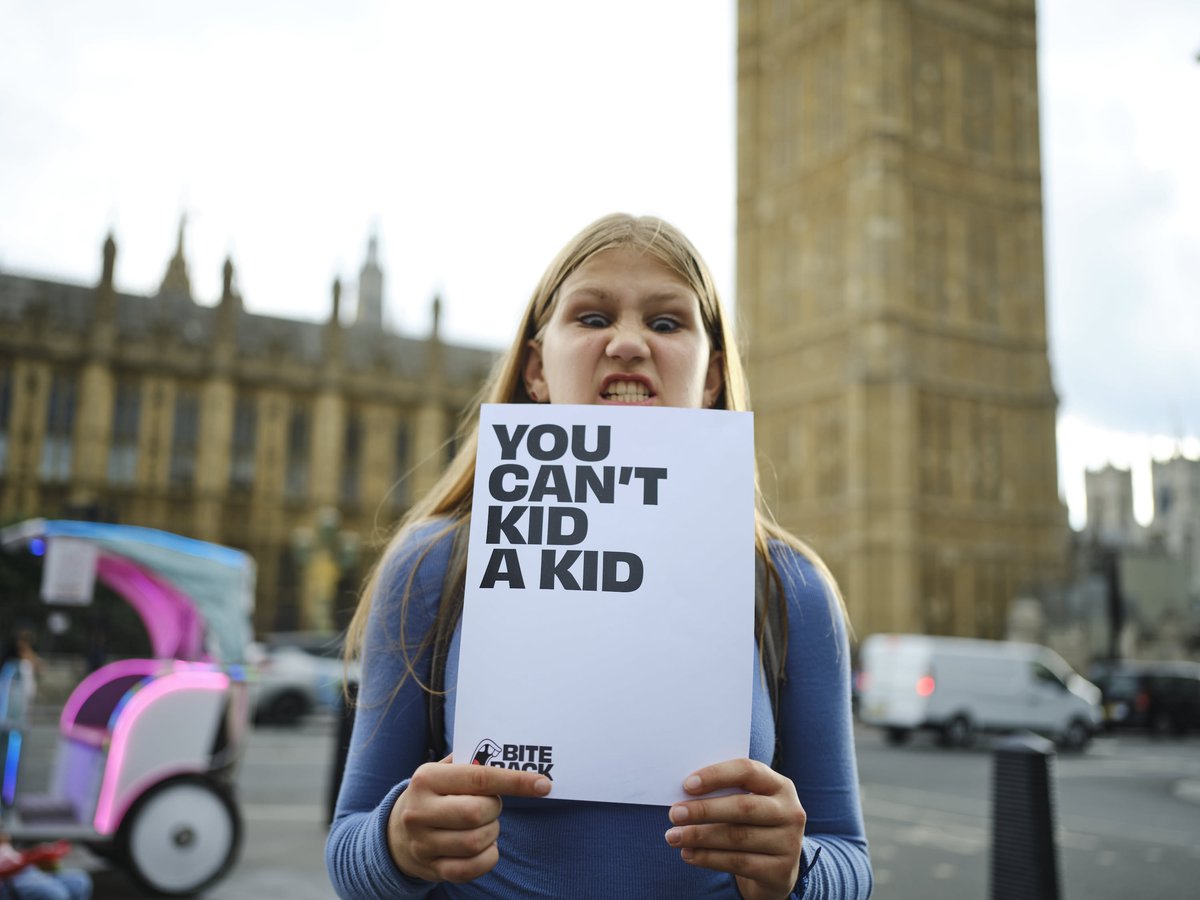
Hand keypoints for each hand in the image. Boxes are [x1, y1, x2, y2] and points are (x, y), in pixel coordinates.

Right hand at [387, 757, 551, 882]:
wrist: (395, 833)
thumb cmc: (434, 795)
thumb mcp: (443, 772)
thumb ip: (472, 763)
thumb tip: (513, 757)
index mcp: (426, 779)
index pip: (479, 777)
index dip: (515, 781)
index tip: (543, 784)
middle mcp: (420, 811)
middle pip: (477, 812)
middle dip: (495, 809)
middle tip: (491, 806)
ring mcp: (422, 843)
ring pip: (475, 842)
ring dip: (492, 833)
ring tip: (484, 825)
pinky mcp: (430, 868)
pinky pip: (469, 869)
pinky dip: (487, 857)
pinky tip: (484, 847)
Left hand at [664, 759, 805, 899]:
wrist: (777, 868)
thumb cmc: (752, 825)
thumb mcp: (748, 803)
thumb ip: (726, 793)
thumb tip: (684, 793)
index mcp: (780, 786)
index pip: (748, 771)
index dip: (716, 775)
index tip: (687, 785)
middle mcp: (790, 812)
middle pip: (742, 807)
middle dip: (704, 810)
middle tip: (674, 813)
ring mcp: (788, 843)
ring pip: (737, 837)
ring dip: (700, 836)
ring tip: (674, 836)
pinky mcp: (780, 871)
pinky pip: (738, 862)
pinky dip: (708, 858)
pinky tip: (688, 854)